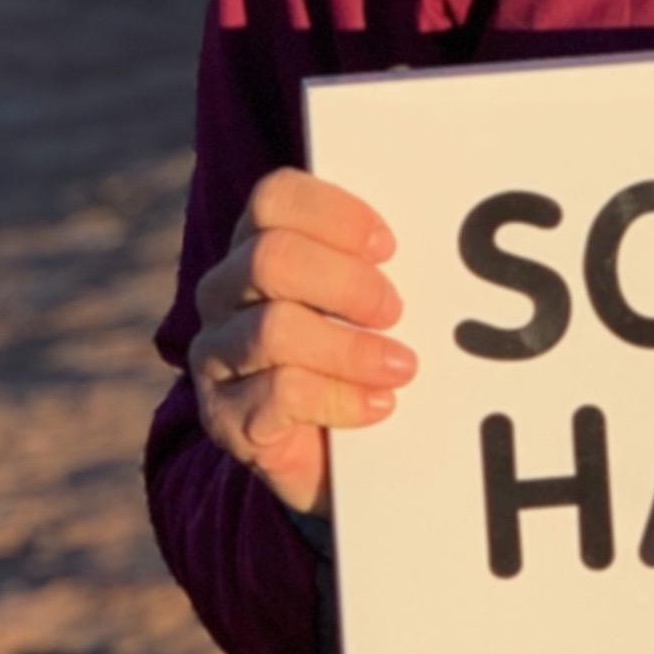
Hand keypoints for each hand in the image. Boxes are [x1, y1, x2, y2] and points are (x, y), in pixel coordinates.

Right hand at [188, 168, 414, 515]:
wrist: (330, 456)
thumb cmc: (355, 356)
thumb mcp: (365, 301)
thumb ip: (377, 264)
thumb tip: (438, 240)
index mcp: (256, 242)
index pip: (274, 197)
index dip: (335, 214)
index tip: (389, 247)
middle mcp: (223, 291)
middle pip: (271, 258)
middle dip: (347, 283)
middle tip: (396, 311)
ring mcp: (215, 355)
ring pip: (274, 329)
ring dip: (351, 348)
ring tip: (401, 366)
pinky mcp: (225, 417)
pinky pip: (281, 394)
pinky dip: (342, 398)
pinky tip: (378, 405)